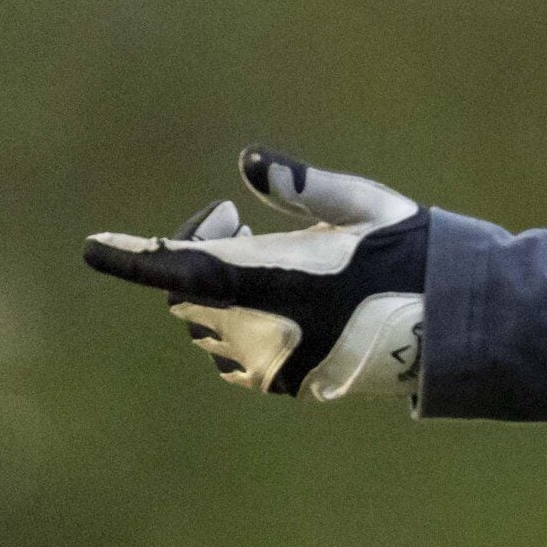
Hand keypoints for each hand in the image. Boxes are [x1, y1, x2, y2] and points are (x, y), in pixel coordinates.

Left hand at [84, 147, 428, 399]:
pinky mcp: (284, 383)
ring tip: (271, 261)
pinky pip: (228, 356)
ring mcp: (269, 361)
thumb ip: (306, 187)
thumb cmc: (412, 254)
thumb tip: (252, 163)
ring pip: (203, 325)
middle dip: (196, 253)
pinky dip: (232, 326)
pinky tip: (277, 303)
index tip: (93, 246)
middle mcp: (262, 326)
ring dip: (215, 290)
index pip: (180, 266)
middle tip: (241, 221)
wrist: (453, 329)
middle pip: (185, 291)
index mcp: (275, 277)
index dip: (130, 257)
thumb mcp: (367, 207)